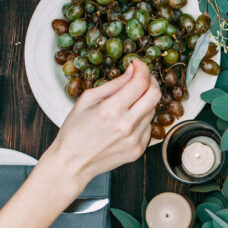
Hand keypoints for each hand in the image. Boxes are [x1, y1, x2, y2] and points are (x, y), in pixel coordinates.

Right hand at [43, 60, 160, 193]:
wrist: (72, 163)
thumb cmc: (75, 130)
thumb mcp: (88, 99)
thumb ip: (114, 84)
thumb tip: (133, 71)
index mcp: (111, 110)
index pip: (140, 82)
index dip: (142, 69)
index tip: (137, 64)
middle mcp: (127, 126)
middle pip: (155, 94)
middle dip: (150, 80)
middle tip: (142, 77)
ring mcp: (135, 140)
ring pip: (152, 110)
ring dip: (144, 100)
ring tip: (128, 102)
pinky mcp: (138, 150)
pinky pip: (148, 126)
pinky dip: (141, 118)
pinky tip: (127, 120)